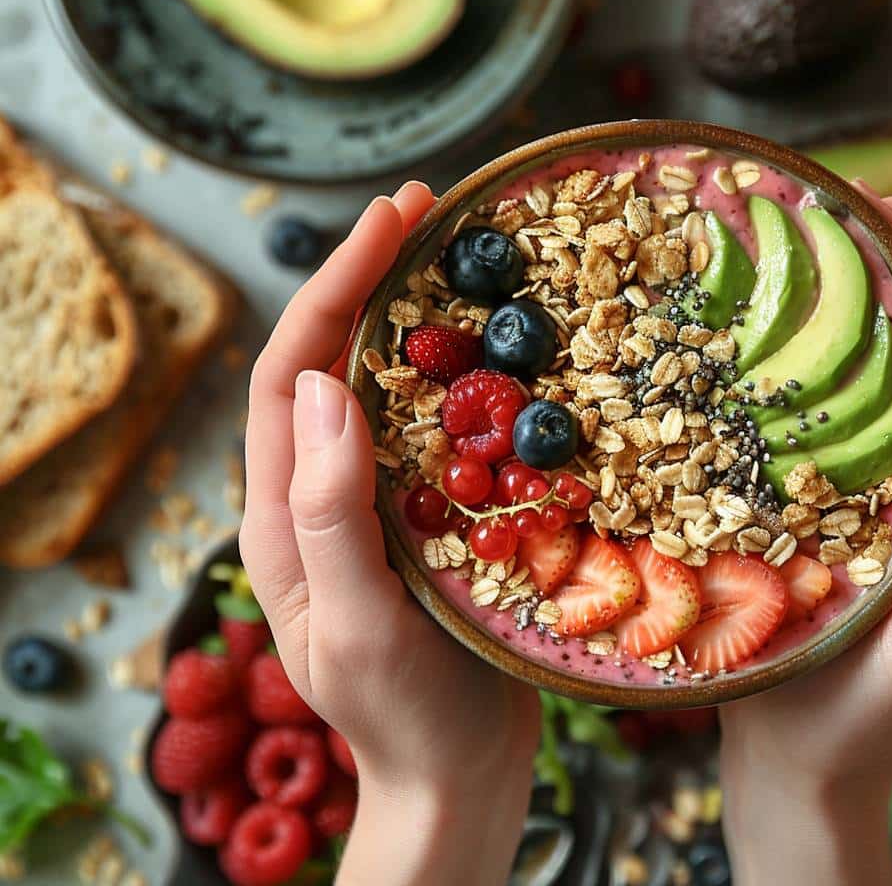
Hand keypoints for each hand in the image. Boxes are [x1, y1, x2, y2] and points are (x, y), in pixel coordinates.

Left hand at [240, 184, 539, 885]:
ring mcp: (380, 508)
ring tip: (467, 261)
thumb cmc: (405, 715)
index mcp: (284, 515)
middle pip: (334, 364)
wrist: (459, 778)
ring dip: (420, 321)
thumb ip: (329, 511)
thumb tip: (322, 384)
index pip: (291, 374)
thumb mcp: (359, 620)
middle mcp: (324, 498)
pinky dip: (465, 382)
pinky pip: (440, 435)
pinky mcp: (433, 523)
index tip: (390, 222)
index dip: (332, 288)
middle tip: (431, 212)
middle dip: (372, 280)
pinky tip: (507, 359)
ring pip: (391, 392)